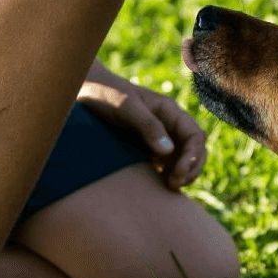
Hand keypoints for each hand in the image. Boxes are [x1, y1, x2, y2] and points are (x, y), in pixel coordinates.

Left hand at [77, 66, 205, 190]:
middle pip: (195, 149)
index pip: (195, 135)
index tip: (178, 172)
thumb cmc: (105, 93)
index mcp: (169, 111)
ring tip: (170, 187)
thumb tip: (169, 151)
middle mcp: (168, 124)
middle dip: (191, 168)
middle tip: (175, 184)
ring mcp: (158, 137)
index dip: (192, 156)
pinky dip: (168, 175)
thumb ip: (148, 126)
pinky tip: (160, 185)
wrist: (82, 90)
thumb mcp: (126, 107)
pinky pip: (166, 164)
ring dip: (183, 174)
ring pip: (183, 158)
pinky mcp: (146, 147)